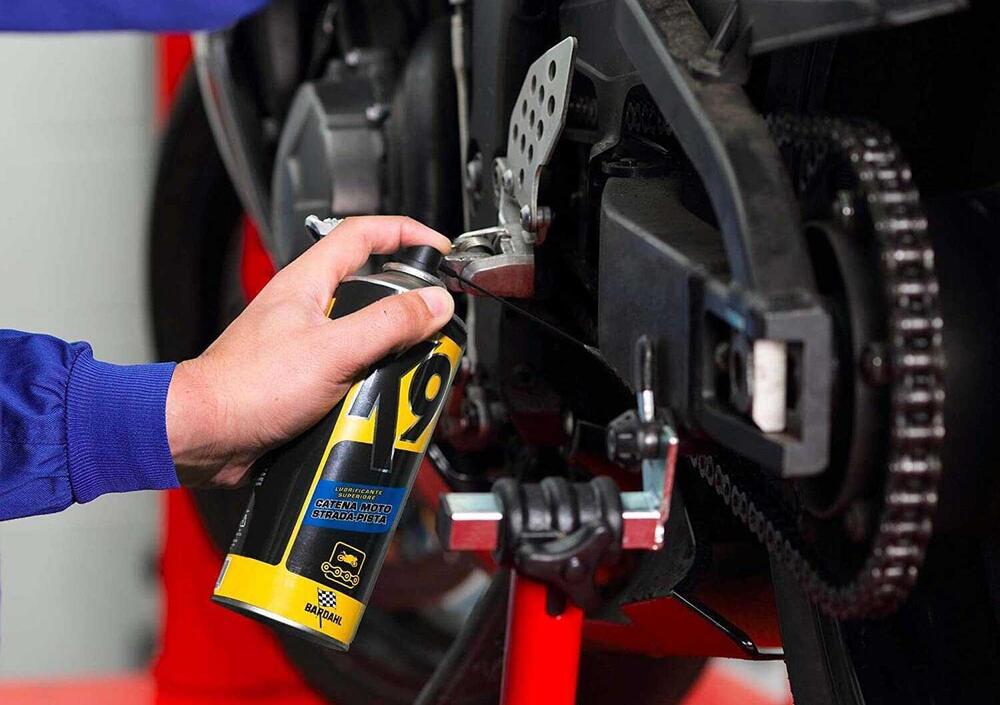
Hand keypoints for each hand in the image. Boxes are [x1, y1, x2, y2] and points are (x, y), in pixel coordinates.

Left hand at [165, 216, 454, 487]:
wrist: (204, 436)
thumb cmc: (245, 388)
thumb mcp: (333, 351)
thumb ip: (387, 324)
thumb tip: (433, 303)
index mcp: (307, 283)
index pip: (362, 235)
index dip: (404, 233)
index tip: (436, 249)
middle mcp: (305, 308)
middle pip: (371, 291)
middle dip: (405, 310)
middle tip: (430, 328)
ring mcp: (304, 344)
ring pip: (363, 337)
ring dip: (388, 356)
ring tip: (402, 374)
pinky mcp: (303, 379)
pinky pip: (350, 373)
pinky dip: (369, 385)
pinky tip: (375, 404)